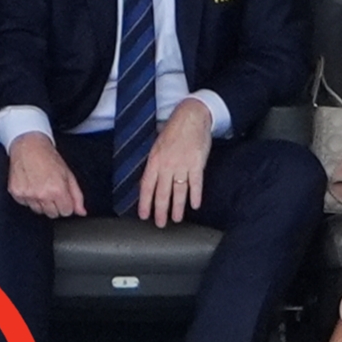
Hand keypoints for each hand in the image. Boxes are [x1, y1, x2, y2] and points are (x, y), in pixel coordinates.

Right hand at [7, 134, 85, 217]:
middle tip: (51, 189)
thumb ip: (77, 196)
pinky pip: (26, 204)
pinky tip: (31, 185)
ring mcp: (28, 195)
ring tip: (40, 186)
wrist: (29, 146)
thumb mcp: (68, 175)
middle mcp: (42, 194)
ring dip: (41, 202)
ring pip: (38, 211)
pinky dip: (29, 197)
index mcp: (57, 190)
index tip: (62, 195)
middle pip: (52, 214)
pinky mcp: (17, 193)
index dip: (66, 204)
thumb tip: (81, 212)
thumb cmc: (49, 157)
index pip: (66, 212)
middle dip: (54, 204)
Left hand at [136, 99, 214, 225]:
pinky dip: (196, 195)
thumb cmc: (174, 130)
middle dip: (160, 211)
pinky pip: (196, 184)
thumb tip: (149, 181)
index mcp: (154, 160)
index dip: (144, 202)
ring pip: (178, 192)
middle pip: (162, 193)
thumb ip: (154, 164)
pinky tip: (195, 205)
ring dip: (177, 207)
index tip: (144, 215)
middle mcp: (167, 165)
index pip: (146, 186)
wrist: (191, 117)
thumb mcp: (157, 146)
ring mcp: (182, 165)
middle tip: (160, 224)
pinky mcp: (197, 164)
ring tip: (176, 219)